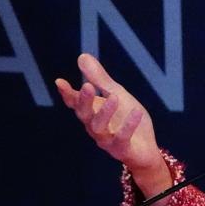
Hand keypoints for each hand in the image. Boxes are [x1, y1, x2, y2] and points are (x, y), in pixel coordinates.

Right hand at [54, 53, 170, 196]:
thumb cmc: (127, 120)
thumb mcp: (116, 94)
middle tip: (87, 86)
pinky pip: (122, 138)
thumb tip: (82, 56)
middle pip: (84, 114)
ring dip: (105, 112)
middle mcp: (95, 127)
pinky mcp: (122, 149)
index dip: (67, 94)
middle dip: (84, 101)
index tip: (60, 82)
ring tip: (114, 96)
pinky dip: (128, 125)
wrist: (145, 149)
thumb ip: (100, 79)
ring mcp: (107, 140)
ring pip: (99, 128)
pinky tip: (136, 111)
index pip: (75, 103)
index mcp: (92, 112)